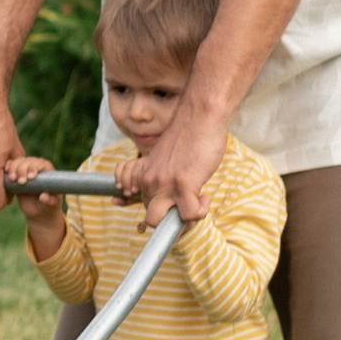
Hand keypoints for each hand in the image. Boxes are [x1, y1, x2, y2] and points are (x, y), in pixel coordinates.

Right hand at [15, 167, 68, 258]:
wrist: (38, 212)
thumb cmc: (48, 207)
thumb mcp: (52, 204)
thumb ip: (50, 200)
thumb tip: (43, 197)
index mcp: (47, 171)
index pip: (40, 163)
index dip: (34, 167)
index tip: (31, 177)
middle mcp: (36, 167)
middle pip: (27, 161)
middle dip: (22, 169)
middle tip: (20, 182)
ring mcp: (25, 170)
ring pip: (17, 162)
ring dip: (13, 168)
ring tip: (12, 179)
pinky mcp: (16, 175)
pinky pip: (10, 167)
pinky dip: (7, 168)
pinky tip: (6, 174)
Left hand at [132, 101, 227, 227]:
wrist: (199, 117)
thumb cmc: (189, 138)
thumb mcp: (167, 160)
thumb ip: (163, 177)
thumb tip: (174, 199)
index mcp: (144, 175)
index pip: (136, 203)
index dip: (153, 214)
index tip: (163, 216)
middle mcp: (149, 181)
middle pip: (151, 219)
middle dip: (171, 222)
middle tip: (189, 209)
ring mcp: (163, 184)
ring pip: (164, 223)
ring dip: (186, 220)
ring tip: (197, 204)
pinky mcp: (182, 184)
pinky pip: (189, 215)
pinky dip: (200, 211)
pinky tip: (204, 196)